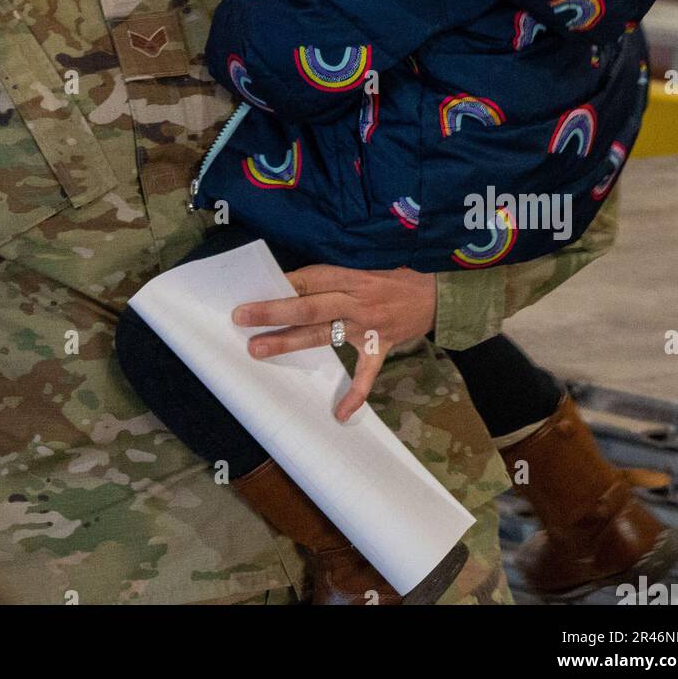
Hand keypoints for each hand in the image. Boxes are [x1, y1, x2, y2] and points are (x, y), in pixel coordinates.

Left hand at [232, 264, 436, 423]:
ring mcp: (368, 326)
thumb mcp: (362, 265)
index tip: (252, 287)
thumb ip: (331, 276)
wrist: (436, 292)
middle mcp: (356, 300)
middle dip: (273, 311)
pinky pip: (367, 374)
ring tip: (258, 349)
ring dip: (290, 343)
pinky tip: (340, 414)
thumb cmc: (392, 275)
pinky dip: (355, 395)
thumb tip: (289, 284)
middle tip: (242, 317)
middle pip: (309, 306)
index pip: (310, 278)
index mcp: (350, 276)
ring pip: (323, 334)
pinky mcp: (381, 347)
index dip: (282, 284)